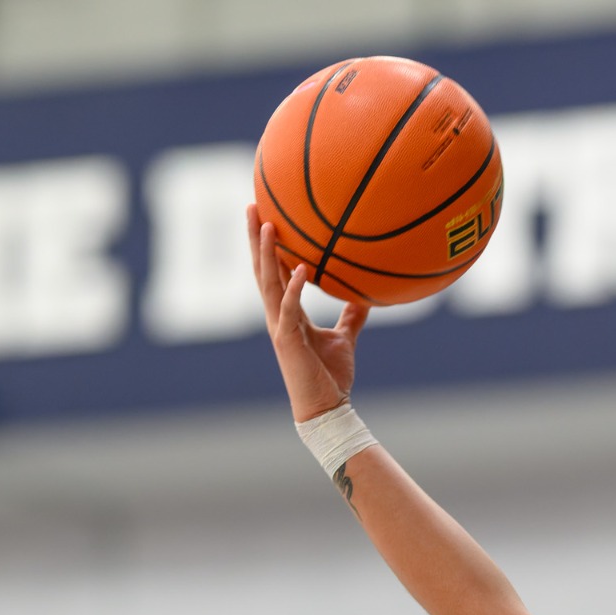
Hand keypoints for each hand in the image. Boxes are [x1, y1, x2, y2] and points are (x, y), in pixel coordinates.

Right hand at [246, 204, 368, 422]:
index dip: (266, 245)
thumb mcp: (344, 338)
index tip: (264, 215)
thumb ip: (351, 317)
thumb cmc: (331, 376)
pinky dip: (294, 287)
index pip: (273, 271)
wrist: (326, 407)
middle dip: (254, 238)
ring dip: (265, 253)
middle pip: (261, 269)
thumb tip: (365, 296)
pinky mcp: (287, 341)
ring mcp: (279, 326)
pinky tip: (299, 267)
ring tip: (265, 223)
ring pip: (267, 283)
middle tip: (251, 205)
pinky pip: (290, 308)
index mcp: (287, 312)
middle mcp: (277, 315)